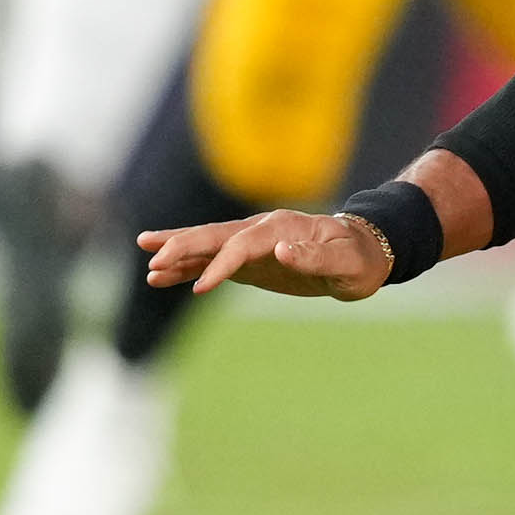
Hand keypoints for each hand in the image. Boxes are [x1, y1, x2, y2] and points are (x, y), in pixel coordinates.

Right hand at [137, 210, 392, 300]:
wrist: (367, 254)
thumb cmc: (359, 259)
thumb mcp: (345, 263)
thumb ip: (314, 256)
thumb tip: (281, 249)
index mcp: (282, 227)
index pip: (242, 245)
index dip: (220, 264)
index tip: (201, 287)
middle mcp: (263, 231)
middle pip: (215, 236)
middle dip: (183, 246)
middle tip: (151, 257)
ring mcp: (254, 244)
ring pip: (208, 246)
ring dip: (179, 255)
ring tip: (148, 266)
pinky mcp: (251, 261)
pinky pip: (214, 263)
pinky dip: (189, 269)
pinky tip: (164, 278)